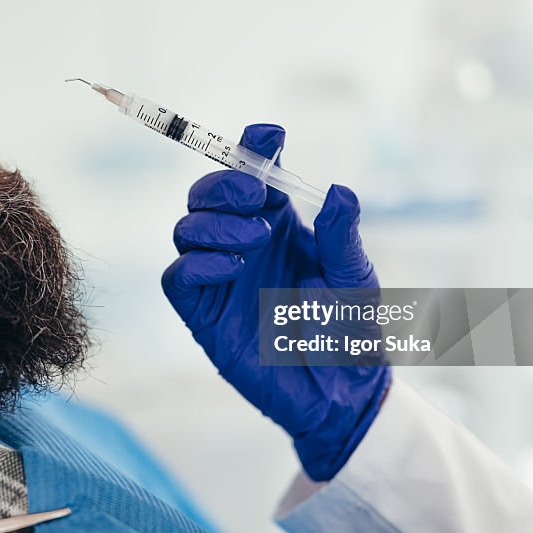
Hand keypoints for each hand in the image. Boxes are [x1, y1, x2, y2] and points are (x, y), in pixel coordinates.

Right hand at [161, 124, 390, 480]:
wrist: (341, 395)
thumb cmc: (352, 333)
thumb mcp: (355, 280)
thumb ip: (341, 238)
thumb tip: (338, 192)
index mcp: (279, 224)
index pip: (255, 172)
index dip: (253, 147)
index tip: (271, 136)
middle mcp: (242, 243)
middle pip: (205, 194)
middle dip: (223, 183)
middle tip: (256, 198)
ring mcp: (219, 278)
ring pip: (185, 229)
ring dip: (214, 223)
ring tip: (255, 241)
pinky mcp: (203, 314)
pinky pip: (177, 278)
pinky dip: (197, 263)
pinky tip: (233, 267)